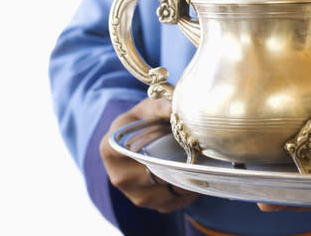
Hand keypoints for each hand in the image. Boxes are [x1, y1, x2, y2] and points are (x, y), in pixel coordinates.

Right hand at [100, 97, 198, 212]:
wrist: (137, 137)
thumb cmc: (144, 120)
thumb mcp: (148, 108)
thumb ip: (160, 105)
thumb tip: (174, 110)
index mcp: (111, 149)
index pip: (135, 156)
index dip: (159, 150)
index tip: (179, 143)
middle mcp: (118, 175)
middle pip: (154, 177)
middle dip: (177, 167)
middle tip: (199, 157)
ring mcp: (131, 193)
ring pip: (164, 194)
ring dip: (184, 183)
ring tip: (199, 167)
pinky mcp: (145, 203)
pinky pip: (170, 204)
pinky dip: (185, 194)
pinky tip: (194, 179)